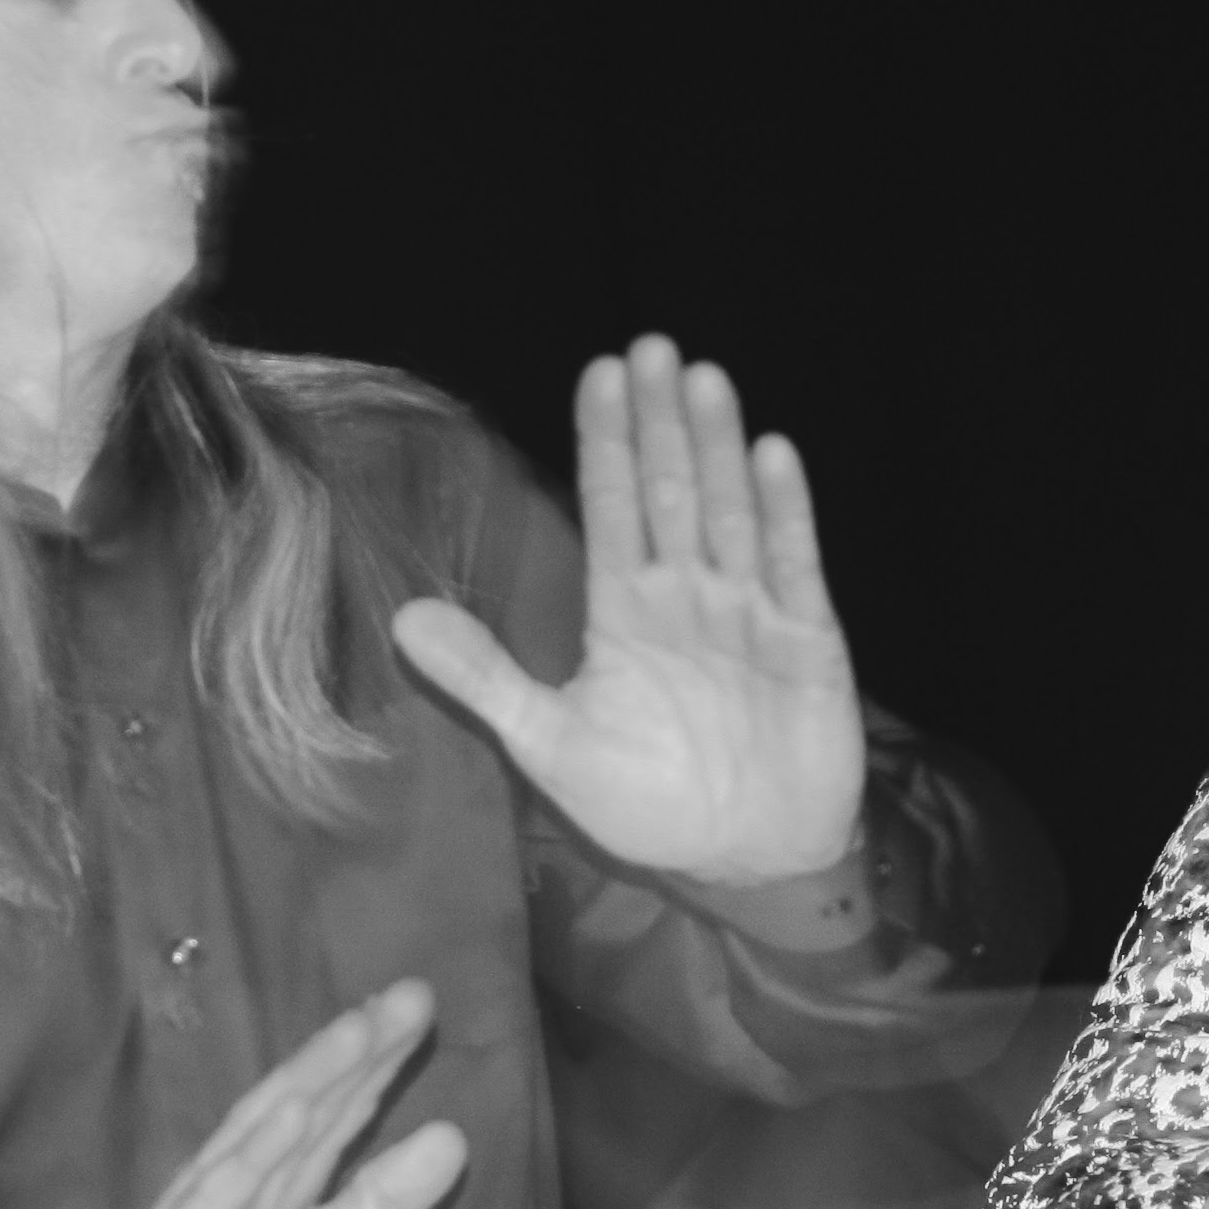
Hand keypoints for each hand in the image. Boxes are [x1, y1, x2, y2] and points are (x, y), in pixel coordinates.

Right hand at [77, 980, 468, 1208]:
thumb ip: (382, 1202)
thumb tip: (455, 1136)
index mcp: (282, 1182)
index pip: (336, 1109)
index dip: (377, 1060)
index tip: (421, 1006)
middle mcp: (243, 1179)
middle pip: (305, 1101)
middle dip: (356, 1048)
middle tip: (412, 994)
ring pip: (264, 1131)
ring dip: (311, 1079)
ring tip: (361, 1029)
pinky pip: (218, 1198)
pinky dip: (254, 1153)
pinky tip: (290, 1114)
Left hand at [392, 336, 864, 886]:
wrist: (744, 863)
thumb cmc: (650, 804)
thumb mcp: (551, 745)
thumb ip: (486, 679)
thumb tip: (401, 618)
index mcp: (625, 612)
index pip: (612, 507)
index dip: (606, 441)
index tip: (599, 372)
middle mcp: (687, 596)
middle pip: (671, 491)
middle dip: (660, 421)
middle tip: (651, 345)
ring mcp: (749, 612)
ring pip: (729, 512)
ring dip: (718, 446)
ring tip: (705, 379)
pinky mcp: (807, 640)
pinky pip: (794, 564)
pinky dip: (784, 510)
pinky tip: (773, 454)